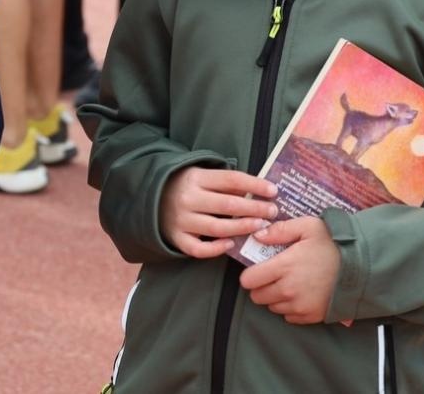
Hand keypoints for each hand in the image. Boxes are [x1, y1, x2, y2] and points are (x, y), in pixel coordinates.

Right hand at [159, 167, 277, 258]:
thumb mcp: (201, 174)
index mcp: (196, 177)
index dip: (254, 185)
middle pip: (228, 205)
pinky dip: (216, 248)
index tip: (273, 191)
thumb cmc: (184, 185)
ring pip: (217, 228)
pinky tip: (231, 245)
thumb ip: (225, 182)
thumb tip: (259, 190)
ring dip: (242, 228)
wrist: (149, 197)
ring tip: (260, 227)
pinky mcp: (177, 238)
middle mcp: (188, 198)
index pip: (231, 179)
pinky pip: (199, 249)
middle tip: (272, 212)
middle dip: (255, 209)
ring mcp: (181, 220)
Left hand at [239, 216, 341, 323]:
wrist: (362, 265)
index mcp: (284, 267)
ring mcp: (300, 306)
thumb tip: (257, 236)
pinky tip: (301, 293)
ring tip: (290, 282)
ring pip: (273, 307)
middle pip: (257, 297)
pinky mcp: (312, 317)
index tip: (258, 268)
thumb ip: (279, 230)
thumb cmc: (333, 243)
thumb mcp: (307, 226)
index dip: (250, 274)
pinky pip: (289, 317)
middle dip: (261, 286)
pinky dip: (290, 308)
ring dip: (276, 297)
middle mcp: (289, 291)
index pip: (249, 281)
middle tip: (273, 275)